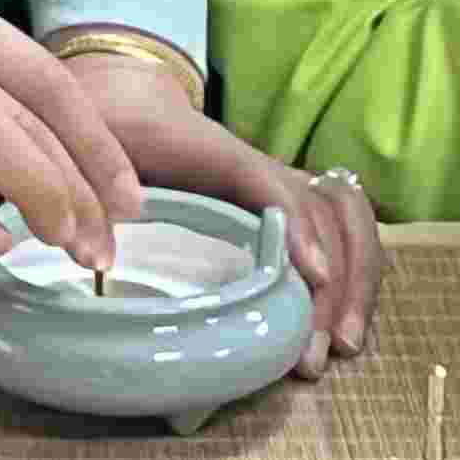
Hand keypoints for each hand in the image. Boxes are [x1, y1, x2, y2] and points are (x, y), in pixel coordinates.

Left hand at [55, 49, 385, 379]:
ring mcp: (285, 186)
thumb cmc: (121, 140)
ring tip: (342, 345)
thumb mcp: (108, 157)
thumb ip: (103, 194)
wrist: (133, 109)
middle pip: (321, 209)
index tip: (311, 276)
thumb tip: (105, 258)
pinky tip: (345, 328)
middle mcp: (264, 170)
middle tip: (313, 351)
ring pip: (344, 217)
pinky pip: (343, 228)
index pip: (266, 179)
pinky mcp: (291, 210)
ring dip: (354, 280)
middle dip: (333, 281)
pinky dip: (356, 276)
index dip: (293, 224)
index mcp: (217, 155)